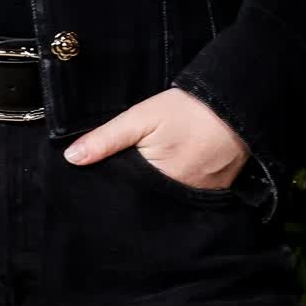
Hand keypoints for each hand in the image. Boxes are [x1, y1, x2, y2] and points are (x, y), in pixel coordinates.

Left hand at [62, 86, 249, 189]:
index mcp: (158, 181)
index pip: (127, 196)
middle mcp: (180, 197)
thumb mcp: (141, 117)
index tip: (104, 185)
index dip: (116, 189)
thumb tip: (71, 158)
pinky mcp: (218, 192)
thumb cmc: (186, 109)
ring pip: (170, 201)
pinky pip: (192, 196)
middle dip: (137, 194)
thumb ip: (107, 138)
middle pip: (149, 202)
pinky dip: (183, 188)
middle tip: (130, 177)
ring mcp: (201, 197)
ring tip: (152, 176)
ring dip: (160, 192)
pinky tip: (178, 173)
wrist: (233, 103)